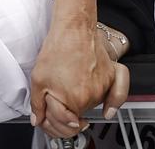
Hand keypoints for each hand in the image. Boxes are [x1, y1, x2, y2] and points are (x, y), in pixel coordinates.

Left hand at [30, 19, 125, 138]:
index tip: (47, 117)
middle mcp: (91, 97)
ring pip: (90, 108)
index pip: (63, 126)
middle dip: (63, 115)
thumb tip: (38, 120)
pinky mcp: (111, 77)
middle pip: (77, 118)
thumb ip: (38, 105)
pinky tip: (108, 111)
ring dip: (80, 105)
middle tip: (54, 104)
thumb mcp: (38, 79)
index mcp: (73, 100)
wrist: (74, 28)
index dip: (51, 122)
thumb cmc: (58, 49)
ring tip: (68, 90)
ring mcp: (103, 87)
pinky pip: (116, 96)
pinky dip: (112, 104)